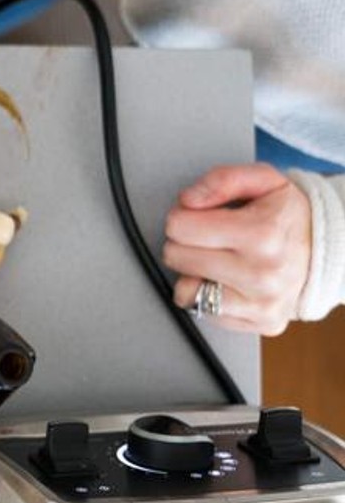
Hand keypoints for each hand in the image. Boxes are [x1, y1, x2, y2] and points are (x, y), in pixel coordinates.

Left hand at [162, 164, 312, 335]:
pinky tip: (228, 281)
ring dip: (193, 273)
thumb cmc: (288, 215)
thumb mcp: (263, 180)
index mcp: (262, 233)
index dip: (183, 215)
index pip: (178, 226)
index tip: (201, 216)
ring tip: (220, 260)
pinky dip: (207, 296)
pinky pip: (201, 311)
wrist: (327, 249)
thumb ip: (222, 179)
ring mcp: (262, 302)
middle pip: (175, 256)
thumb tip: (188, 200)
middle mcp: (262, 273)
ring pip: (184, 291)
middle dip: (185, 243)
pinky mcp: (260, 322)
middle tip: (211, 238)